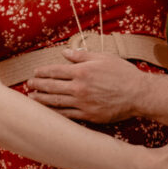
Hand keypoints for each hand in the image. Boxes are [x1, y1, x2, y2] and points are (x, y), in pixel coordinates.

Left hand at [28, 48, 143, 122]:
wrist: (138, 94)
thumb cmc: (123, 73)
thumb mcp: (104, 57)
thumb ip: (82, 55)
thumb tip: (66, 53)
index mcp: (82, 71)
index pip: (56, 71)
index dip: (43, 72)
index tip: (35, 72)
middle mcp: (80, 87)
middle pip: (52, 87)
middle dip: (38, 85)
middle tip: (29, 85)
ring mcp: (83, 103)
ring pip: (56, 102)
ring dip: (41, 100)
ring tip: (32, 98)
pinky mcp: (88, 116)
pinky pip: (67, 115)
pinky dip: (55, 113)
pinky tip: (48, 112)